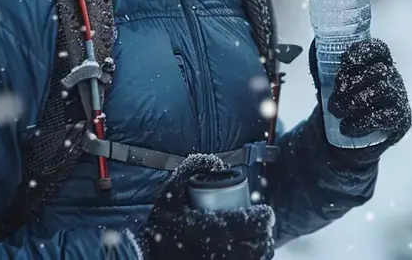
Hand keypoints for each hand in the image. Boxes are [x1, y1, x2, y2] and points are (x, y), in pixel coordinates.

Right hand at [137, 154, 274, 259]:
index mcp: (218, 228)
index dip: (265, 216)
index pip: (256, 223)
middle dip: (266, 234)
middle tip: (262, 226)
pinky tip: (246, 255)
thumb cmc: (161, 224)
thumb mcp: (172, 191)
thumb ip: (193, 168)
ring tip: (257, 241)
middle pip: (261, 246)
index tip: (264, 211)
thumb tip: (217, 161)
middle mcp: (226, 251)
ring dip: (260, 250)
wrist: (146, 255)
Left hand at [309, 38, 411, 165]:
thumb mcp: (338, 83)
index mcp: (380, 64)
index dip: (363, 51)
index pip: (379, 49)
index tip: (345, 61)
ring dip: (355, 100)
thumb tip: (314, 48)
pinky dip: (362, 122)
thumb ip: (328, 67)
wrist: (362, 138)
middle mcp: (393, 77)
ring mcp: (399, 97)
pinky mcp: (400, 118)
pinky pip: (385, 116)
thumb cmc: (350, 103)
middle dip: (351, 81)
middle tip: (334, 96)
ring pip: (382, 89)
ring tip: (337, 111)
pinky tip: (347, 127)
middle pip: (378, 70)